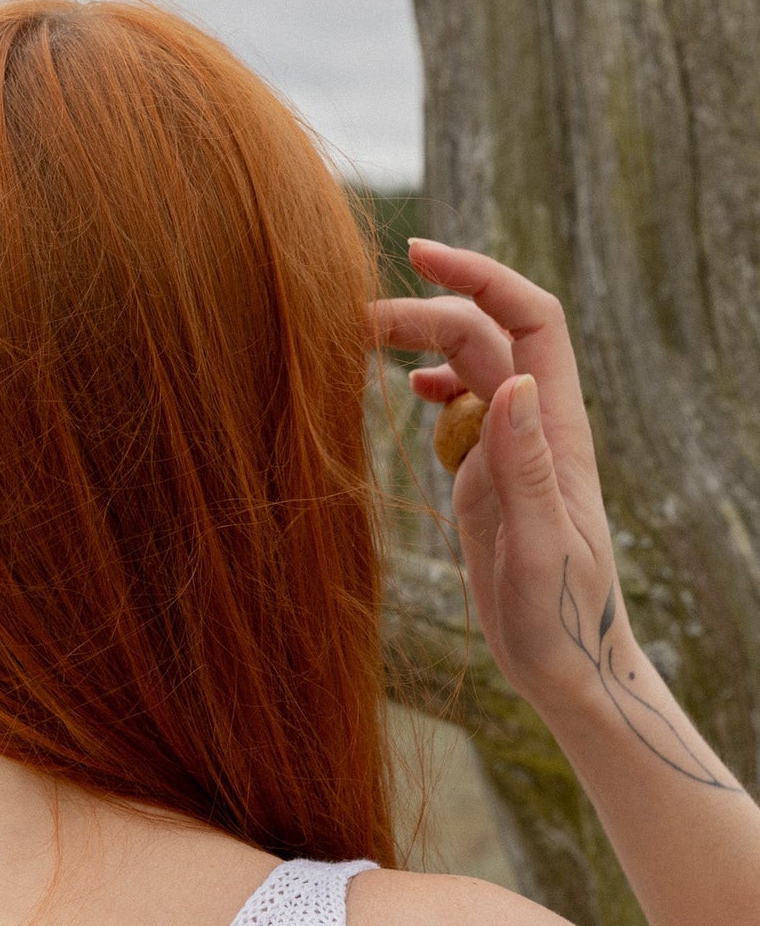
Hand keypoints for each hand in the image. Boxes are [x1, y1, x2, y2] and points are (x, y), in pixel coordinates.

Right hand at [372, 239, 624, 707]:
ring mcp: (510, 452)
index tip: (421, 255)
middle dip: (427, 309)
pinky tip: (403, 389)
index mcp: (557, 432)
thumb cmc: (564, 622)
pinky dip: (432, 386)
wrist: (571, 670)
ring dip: (422, 342)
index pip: (532, 321)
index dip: (482, 276)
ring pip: (470, 369)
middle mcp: (537, 429)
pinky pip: (461, 413)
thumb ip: (526, 467)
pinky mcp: (487, 480)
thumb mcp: (540, 549)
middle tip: (354, 318)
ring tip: (359, 339)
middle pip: (487, 337)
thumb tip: (518, 382)